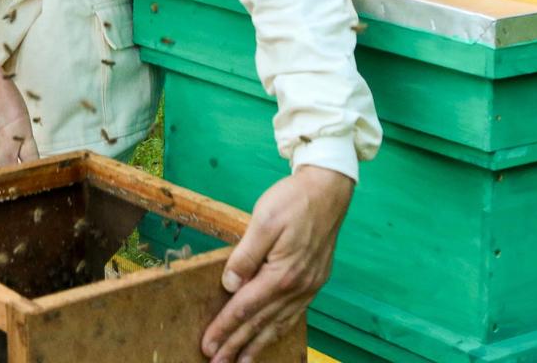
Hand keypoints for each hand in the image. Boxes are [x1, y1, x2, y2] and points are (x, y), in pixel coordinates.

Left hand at [201, 165, 352, 362]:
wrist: (328, 191)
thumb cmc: (293, 201)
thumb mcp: (263, 220)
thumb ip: (245, 255)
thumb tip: (229, 285)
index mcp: (282, 274)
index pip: (245, 308)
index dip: (224, 328)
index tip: (208, 345)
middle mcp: (297, 287)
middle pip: (260, 323)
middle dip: (236, 345)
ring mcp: (308, 287)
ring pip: (278, 325)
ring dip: (257, 346)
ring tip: (241, 362)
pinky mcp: (313, 282)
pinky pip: (293, 315)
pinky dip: (278, 331)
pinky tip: (270, 338)